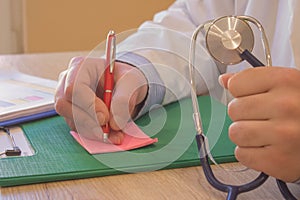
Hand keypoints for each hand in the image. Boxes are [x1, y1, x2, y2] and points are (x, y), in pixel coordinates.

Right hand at [55, 57, 147, 143]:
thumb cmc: (125, 80)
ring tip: (114, 134)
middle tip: (108, 130)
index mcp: (82, 67)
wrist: (126, 88)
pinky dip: (94, 134)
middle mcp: (68, 81)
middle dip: (88, 121)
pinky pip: (77, 128)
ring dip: (93, 131)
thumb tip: (114, 123)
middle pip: (65, 105)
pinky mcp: (71, 113)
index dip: (88, 105)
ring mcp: (67, 98)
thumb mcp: (131, 84)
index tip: (106, 117)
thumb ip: (123, 100)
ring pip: (70, 119)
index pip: (74, 87)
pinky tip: (110, 134)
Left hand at [219, 67, 299, 181]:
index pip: (236, 84)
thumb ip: (255, 80)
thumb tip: (224, 80)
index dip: (241, 92)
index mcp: (287, 81)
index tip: (253, 97)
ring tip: (265, 134)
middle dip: (243, 115)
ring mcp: (283, 135)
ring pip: (235, 133)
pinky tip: (268, 148)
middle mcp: (286, 106)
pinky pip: (242, 155)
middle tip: (263, 118)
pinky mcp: (279, 160)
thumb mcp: (286, 86)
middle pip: (233, 109)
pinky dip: (251, 154)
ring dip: (245, 135)